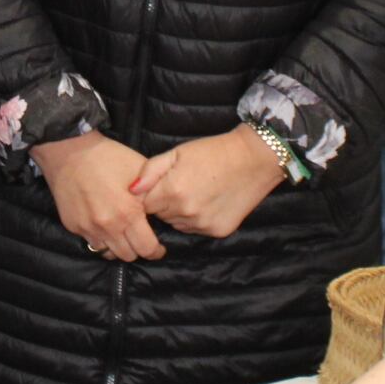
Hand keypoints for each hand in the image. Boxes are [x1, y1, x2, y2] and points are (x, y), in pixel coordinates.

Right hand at [33, 132, 161, 260]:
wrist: (70, 150)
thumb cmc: (109, 157)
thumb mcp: (140, 170)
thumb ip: (154, 194)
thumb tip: (161, 212)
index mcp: (128, 213)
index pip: (147, 248)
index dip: (156, 251)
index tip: (158, 248)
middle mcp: (107, 226)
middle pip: (128, 256)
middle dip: (137, 249)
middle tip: (140, 238)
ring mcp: (88, 228)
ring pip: (108, 253)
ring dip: (117, 246)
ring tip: (121, 233)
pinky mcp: (73, 226)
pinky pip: (91, 241)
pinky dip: (100, 237)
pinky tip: (103, 223)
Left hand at [131, 126, 285, 238]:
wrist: (253, 159)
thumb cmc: (213, 152)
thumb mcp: (177, 153)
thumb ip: (150, 171)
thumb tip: (130, 190)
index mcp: (172, 191)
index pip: (143, 205)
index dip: (149, 195)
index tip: (159, 185)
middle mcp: (185, 212)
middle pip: (160, 217)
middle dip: (164, 204)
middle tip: (181, 185)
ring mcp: (202, 225)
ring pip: (177, 224)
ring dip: (180, 213)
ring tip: (195, 192)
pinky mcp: (217, 232)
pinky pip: (195, 230)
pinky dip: (197, 219)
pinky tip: (208, 201)